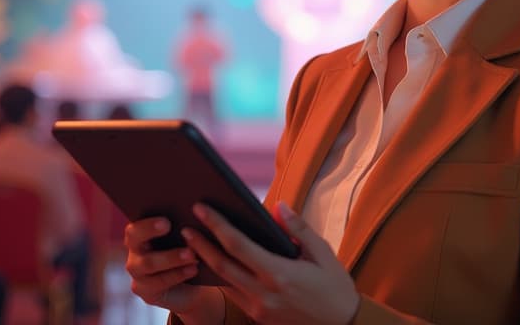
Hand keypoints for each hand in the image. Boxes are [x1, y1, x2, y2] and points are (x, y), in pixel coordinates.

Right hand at [124, 217, 222, 321]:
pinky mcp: (146, 291)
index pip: (135, 226)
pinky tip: (193, 269)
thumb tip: (195, 206)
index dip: (147, 223)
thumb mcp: (187, 234)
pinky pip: (158, 283)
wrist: (195, 283)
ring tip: (192, 254)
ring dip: (171, 257)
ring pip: (148, 263)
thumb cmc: (190, 249)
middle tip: (170, 227)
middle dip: (150, 231)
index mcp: (140, 232)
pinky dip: (177, 274)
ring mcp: (137, 273)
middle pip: (134, 239)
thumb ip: (182, 221)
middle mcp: (134, 251)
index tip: (167, 221)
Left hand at [183, 201, 359, 324]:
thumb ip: (298, 229)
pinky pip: (234, 294)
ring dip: (207, 261)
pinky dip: (222, 277)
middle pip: (222, 265)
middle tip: (185, 225)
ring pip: (225, 282)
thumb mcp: (323, 253)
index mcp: (280, 274)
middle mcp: (264, 294)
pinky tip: (215, 263)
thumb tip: (277, 206)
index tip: (201, 208)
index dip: (217, 225)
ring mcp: (259, 309)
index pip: (238, 245)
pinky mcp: (259, 317)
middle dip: (200, 244)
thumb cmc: (335, 287)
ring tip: (194, 242)